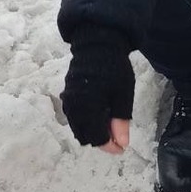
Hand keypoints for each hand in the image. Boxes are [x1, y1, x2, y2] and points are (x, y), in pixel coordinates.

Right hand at [61, 30, 134, 151]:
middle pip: (85, 136)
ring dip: (93, 133)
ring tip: (110, 127)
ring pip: (78, 129)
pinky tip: (99, 117)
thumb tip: (122, 144)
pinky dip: (86, 124)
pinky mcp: (67, 96)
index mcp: (88, 107)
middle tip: (118, 137)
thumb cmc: (114, 68)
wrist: (96, 44)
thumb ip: (120, 121)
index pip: (97, 138)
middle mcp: (74, 107)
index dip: (110, 146)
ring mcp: (68, 102)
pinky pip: (74, 119)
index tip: (123, 147)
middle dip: (102, 141)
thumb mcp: (122, 95)